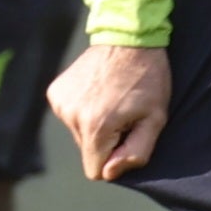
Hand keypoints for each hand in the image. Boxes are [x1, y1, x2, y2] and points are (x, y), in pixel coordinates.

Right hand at [49, 41, 171, 182]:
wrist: (128, 37)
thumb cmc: (148, 79)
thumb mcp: (155, 119)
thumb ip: (136, 152)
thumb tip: (108, 173)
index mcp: (96, 127)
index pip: (95, 171)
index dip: (114, 160)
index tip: (127, 138)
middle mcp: (71, 116)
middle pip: (86, 151)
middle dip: (104, 140)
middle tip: (123, 114)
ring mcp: (60, 102)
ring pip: (77, 133)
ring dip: (93, 124)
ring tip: (111, 100)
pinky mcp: (55, 91)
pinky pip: (68, 115)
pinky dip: (82, 109)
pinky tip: (97, 92)